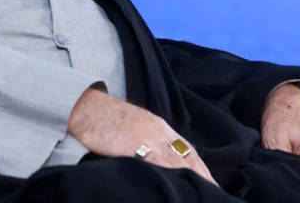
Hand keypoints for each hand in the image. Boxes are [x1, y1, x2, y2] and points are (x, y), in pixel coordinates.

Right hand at [67, 88, 216, 185]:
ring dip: (190, 178)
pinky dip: (169, 174)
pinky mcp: (135, 144)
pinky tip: (175, 187)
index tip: (212, 184)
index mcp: (160, 127)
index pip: (188, 150)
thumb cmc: (105, 120)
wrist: (85, 106)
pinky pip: (157, 162)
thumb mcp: (134, 128)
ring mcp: (148, 136)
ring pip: (177, 161)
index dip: (202, 169)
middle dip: (203, 176)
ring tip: (200, 195)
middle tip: (214, 194)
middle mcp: (159, 131)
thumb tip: (156, 161)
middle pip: (188, 156)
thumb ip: (148, 142)